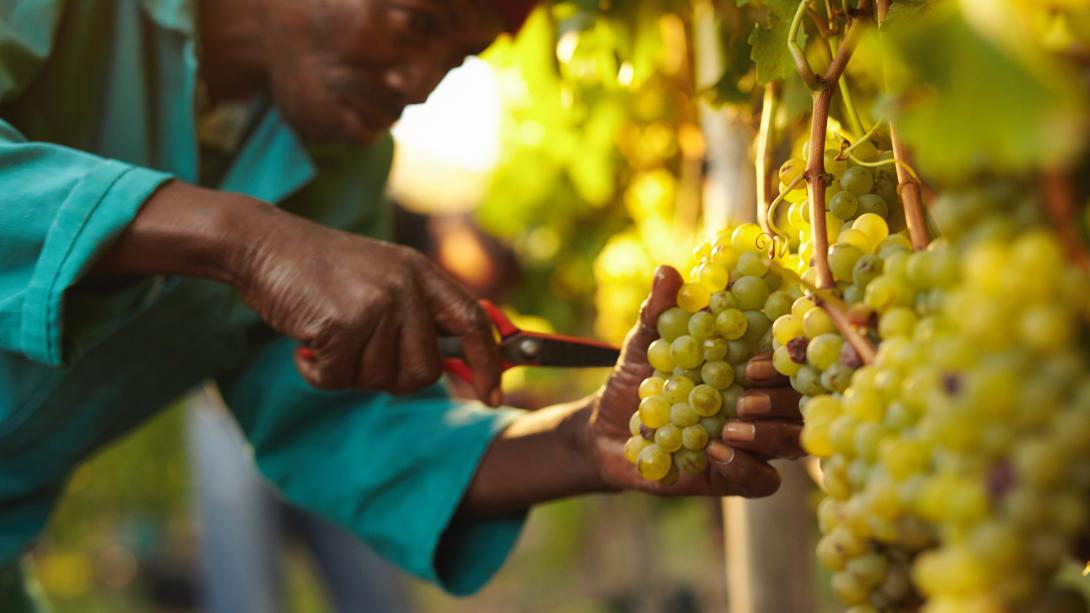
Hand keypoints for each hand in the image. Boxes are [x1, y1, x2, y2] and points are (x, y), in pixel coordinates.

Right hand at [236, 205, 501, 401]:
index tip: (492, 396)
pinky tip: (305, 344)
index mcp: (422, 273)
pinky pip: (339, 379)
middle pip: (424, 371)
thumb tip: (452, 364)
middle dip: (392, 378)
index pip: (474, 322)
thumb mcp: (382, 277)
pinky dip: (317, 373)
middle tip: (357, 355)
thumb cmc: (318, 270)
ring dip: (347, 372)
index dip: (488, 363)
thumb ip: (416, 313)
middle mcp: (406, 287)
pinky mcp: (342, 325)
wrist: (262, 244)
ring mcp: (376, 305)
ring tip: (327, 335)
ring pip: (379, 380)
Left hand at [582, 265, 803, 496]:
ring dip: (768, 435)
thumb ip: (659, 312)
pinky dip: (747, 469)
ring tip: (731, 428)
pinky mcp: (735, 476)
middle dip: (780, 400)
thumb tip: (667, 272)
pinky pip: (763, 481)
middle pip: (802, 402)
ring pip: (791, 443)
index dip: (784, 358)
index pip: (789, 358)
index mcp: (750, 364)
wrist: (605, 430)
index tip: (754, 361)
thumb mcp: (644, 344)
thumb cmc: (636, 379)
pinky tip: (718, 455)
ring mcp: (753, 441)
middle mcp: (762, 402)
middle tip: (745, 399)